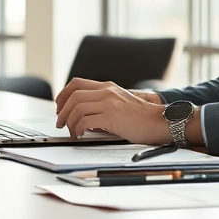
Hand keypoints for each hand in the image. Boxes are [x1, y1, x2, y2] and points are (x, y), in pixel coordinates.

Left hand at [54, 78, 169, 143]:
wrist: (159, 121)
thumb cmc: (141, 117)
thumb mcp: (119, 102)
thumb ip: (102, 104)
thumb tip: (83, 115)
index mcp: (107, 87)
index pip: (76, 83)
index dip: (63, 95)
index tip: (60, 107)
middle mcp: (106, 92)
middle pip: (73, 96)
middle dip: (62, 111)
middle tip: (60, 122)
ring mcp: (109, 103)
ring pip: (77, 108)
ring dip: (69, 121)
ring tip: (71, 131)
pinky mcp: (112, 117)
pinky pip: (85, 121)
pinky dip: (78, 129)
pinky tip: (80, 134)